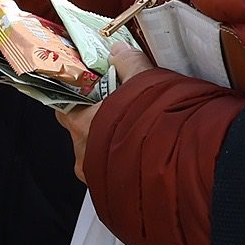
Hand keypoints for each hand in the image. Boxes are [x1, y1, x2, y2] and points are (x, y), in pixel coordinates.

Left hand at [56, 43, 150, 179]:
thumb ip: (128, 63)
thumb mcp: (143, 81)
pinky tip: (141, 148)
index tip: (89, 87)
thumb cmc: (155, 127)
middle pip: (79, 128)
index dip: (76, 94)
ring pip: (95, 151)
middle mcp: (83, 153)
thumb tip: (119, 52)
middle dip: (94, 117)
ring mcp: (97, 176)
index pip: (64, 104)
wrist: (180, 167)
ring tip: (133, 127)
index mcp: (80, 124)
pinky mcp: (114, 192)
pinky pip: (111, 170)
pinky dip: (122, 159)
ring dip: (110, 139)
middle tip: (114, 104)